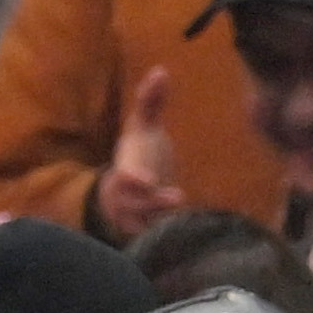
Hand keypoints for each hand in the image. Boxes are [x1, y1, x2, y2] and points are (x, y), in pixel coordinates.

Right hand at [90, 68, 183, 244]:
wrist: (124, 191)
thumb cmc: (140, 154)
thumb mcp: (144, 127)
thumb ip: (152, 101)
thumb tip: (162, 70)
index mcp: (128, 167)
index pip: (126, 173)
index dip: (133, 177)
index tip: (144, 179)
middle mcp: (129, 195)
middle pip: (138, 203)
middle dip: (154, 202)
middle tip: (178, 197)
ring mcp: (136, 217)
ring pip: (148, 225)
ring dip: (165, 224)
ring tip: (185, 220)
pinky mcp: (146, 235)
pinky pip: (157, 242)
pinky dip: (169, 241)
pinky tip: (188, 240)